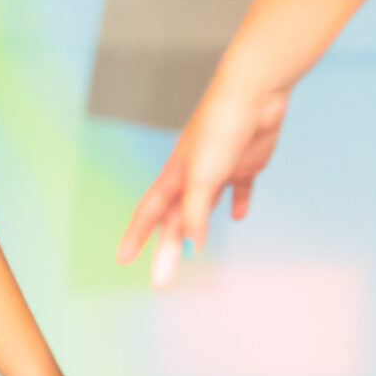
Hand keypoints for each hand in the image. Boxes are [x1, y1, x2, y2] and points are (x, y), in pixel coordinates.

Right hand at [115, 75, 288, 287]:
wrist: (254, 94)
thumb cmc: (220, 129)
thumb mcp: (204, 176)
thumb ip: (196, 212)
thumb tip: (191, 247)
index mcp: (175, 177)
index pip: (150, 214)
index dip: (135, 237)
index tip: (122, 260)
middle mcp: (192, 177)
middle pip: (175, 221)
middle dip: (166, 250)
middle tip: (161, 281)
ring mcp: (218, 171)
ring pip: (202, 209)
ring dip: (195, 229)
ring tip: (189, 251)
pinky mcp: (244, 165)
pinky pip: (239, 190)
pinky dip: (239, 204)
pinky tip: (239, 217)